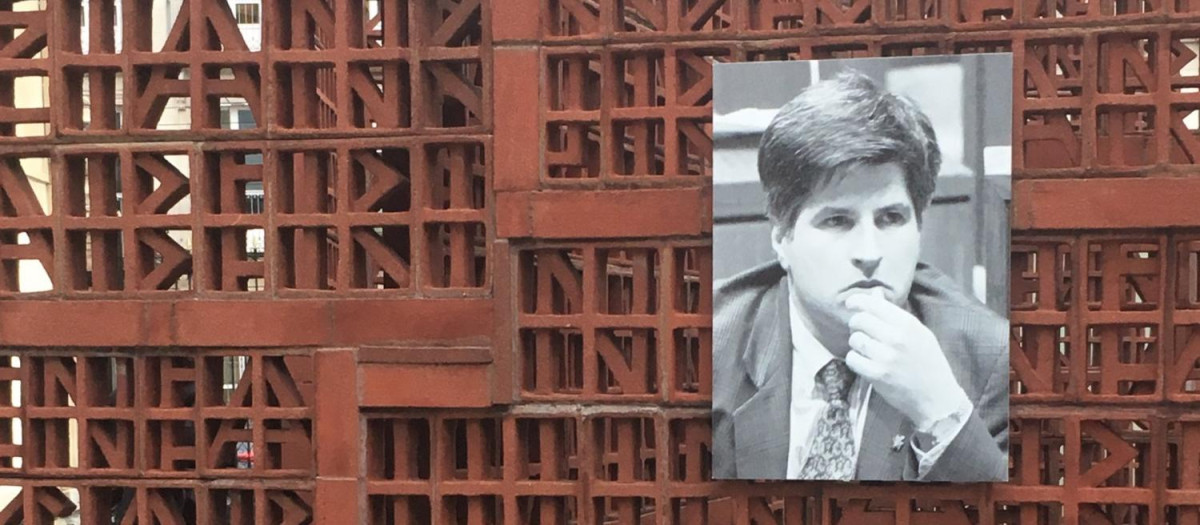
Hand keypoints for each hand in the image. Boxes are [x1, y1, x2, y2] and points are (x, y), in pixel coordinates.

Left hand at [842, 291, 969, 430]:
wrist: (936, 397)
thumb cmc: (928, 362)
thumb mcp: (919, 333)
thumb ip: (895, 314)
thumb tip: (875, 294)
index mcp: (908, 324)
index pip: (874, 304)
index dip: (857, 301)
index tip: (851, 304)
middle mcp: (896, 337)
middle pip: (859, 320)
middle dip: (856, 324)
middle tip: (861, 331)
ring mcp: (886, 357)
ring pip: (854, 339)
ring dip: (856, 343)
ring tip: (867, 349)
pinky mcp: (877, 374)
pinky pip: (852, 359)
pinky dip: (855, 360)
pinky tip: (864, 362)